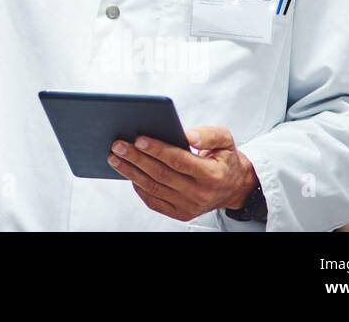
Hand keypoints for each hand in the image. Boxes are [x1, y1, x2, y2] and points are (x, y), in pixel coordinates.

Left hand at [107, 125, 257, 221]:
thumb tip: (186, 135)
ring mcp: (190, 206)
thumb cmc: (225, 159)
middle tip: (118, 145)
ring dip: (130, 172)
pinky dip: (139, 187)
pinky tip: (128, 173)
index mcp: (212, 174)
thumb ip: (207, 135)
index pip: (179, 161)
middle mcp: (200, 194)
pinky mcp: (181, 214)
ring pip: (154, 188)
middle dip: (136, 158)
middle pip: (161, 174)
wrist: (233, 186)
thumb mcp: (225, 140)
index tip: (138, 138)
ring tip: (114, 157)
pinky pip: (154, 201)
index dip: (157, 149)